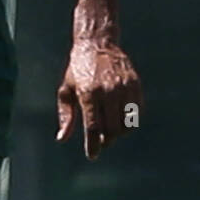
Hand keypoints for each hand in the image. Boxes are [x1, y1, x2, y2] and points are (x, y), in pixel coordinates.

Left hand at [56, 38, 141, 159]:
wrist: (97, 44)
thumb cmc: (78, 70)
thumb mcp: (66, 90)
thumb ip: (66, 116)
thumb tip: (62, 138)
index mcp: (88, 93)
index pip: (94, 127)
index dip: (93, 145)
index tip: (92, 156)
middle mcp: (108, 91)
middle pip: (112, 129)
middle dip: (106, 140)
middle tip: (101, 141)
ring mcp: (124, 87)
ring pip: (127, 123)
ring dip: (119, 132)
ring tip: (110, 129)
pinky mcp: (135, 85)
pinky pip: (137, 112)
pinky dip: (130, 121)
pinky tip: (121, 118)